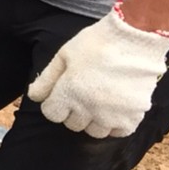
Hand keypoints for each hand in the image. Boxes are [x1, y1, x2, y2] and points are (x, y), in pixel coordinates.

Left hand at [27, 2, 168, 137]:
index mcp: (69, 93)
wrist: (135, 37)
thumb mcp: (64, 56)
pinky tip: (115, 109)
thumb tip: (33, 96)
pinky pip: (120, 131)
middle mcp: (89, 109)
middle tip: (82, 94)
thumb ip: (47, 79)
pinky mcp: (135, 114)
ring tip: (99, 102)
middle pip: (73, 124)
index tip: (63, 93)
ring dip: (93, 120)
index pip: (52, 114)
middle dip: (72, 111)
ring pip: (96, 132)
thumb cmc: (96, 43)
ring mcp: (113, 114)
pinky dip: (116, 125)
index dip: (54, 103)